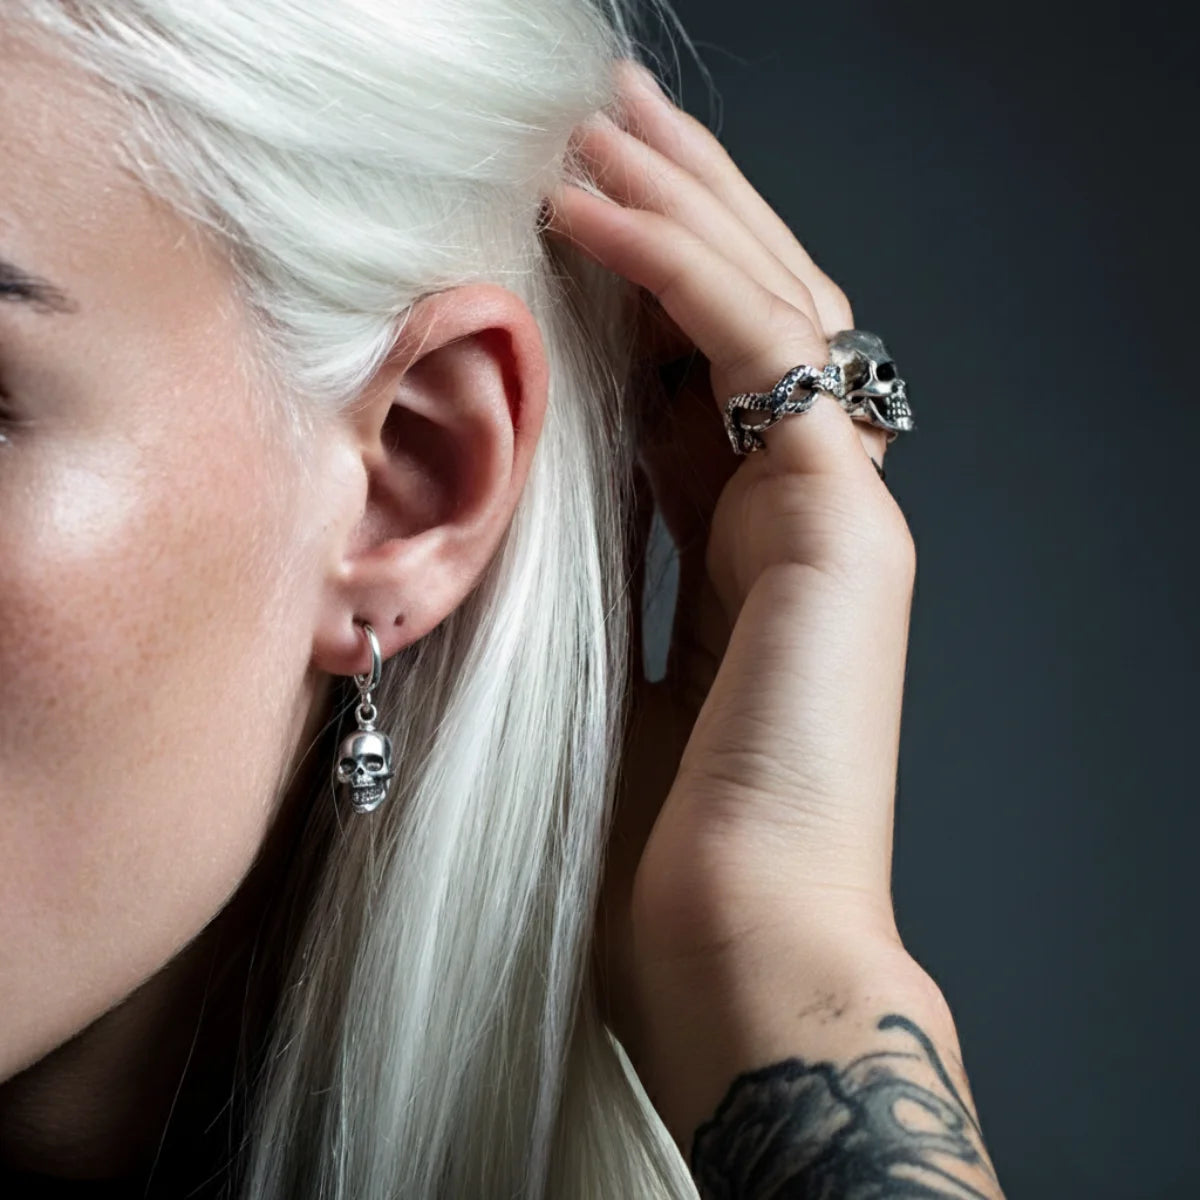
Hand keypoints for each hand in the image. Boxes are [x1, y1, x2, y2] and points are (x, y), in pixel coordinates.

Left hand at [544, 62, 918, 1093]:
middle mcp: (801, 523)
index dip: (640, 295)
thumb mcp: (596, 682)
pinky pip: (759, 350)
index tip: (569, 217)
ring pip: (772, 311)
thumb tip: (528, 510)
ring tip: (603, 125)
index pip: (696, 390)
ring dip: (684, 209)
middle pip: (749, 329)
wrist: (743, 957)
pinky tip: (601, 206)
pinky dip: (680, 268)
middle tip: (610, 122)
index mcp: (743, 567)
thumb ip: (595, 583)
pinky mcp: (840, 520)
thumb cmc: (660, 864)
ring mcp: (835, 515)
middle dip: (682, 216)